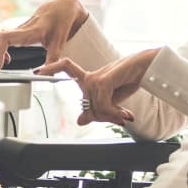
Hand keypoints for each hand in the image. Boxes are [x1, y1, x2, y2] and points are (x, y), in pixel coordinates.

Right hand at [0, 0, 88, 69]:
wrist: (61, 7)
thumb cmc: (60, 22)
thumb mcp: (59, 43)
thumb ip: (52, 61)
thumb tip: (46, 76)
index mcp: (29, 32)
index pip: (5, 38)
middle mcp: (20, 30)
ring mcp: (18, 30)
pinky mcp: (18, 32)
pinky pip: (2, 39)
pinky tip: (4, 59)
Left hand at [37, 49, 159, 125]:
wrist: (149, 67)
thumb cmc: (132, 79)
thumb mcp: (113, 100)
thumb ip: (97, 109)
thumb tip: (80, 120)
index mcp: (91, 78)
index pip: (66, 67)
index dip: (52, 68)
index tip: (37, 71)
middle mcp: (91, 76)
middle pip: (87, 106)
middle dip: (103, 118)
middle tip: (120, 119)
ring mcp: (97, 77)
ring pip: (95, 108)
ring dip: (112, 116)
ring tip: (125, 115)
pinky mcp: (104, 80)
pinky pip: (102, 105)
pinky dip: (113, 113)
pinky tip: (125, 114)